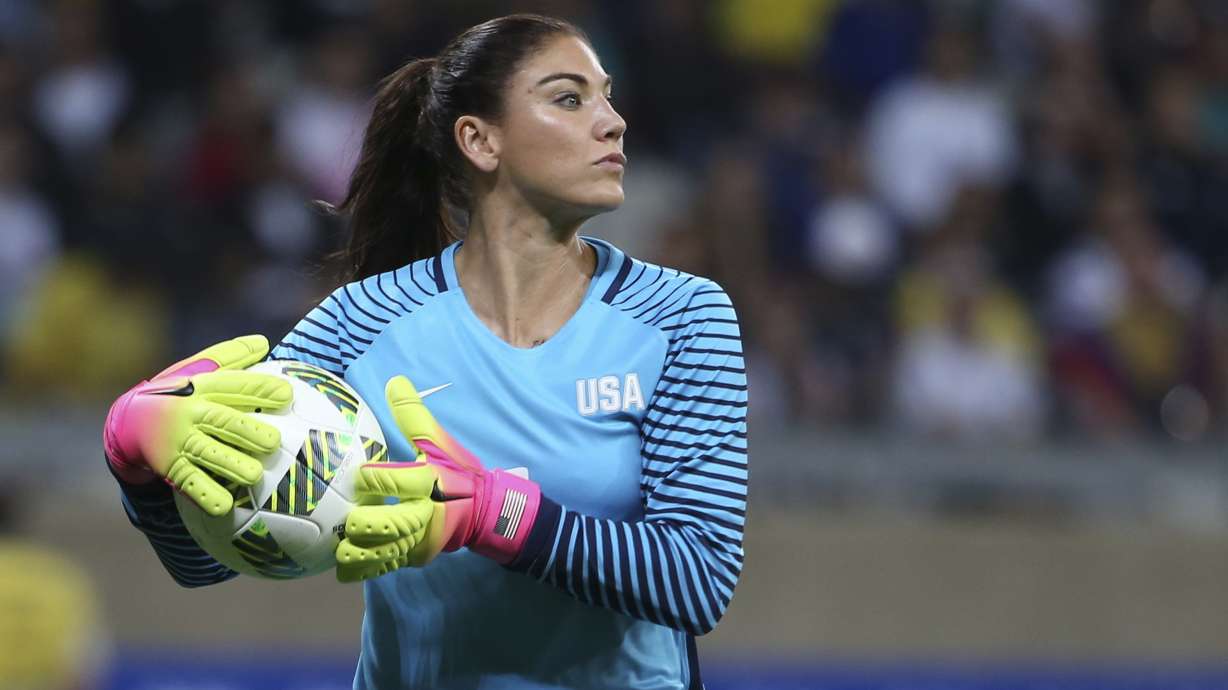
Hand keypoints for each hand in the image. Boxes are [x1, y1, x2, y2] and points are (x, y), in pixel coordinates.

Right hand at [103, 335, 292, 515]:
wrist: (126, 420)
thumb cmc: (177, 392)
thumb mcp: (197, 370)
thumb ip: (231, 357)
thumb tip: (264, 342)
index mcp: (202, 386)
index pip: (234, 386)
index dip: (259, 389)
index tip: (286, 394)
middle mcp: (190, 412)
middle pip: (222, 420)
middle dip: (247, 430)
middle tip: (273, 441)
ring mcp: (178, 441)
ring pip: (207, 453)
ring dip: (230, 464)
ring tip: (254, 475)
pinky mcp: (169, 466)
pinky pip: (188, 482)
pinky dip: (204, 494)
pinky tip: (224, 506)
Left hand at [335, 376, 541, 582]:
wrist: (486, 511)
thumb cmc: (458, 473)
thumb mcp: (439, 442)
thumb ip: (413, 415)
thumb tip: (394, 380)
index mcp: (430, 482)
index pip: (400, 480)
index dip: (376, 479)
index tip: (359, 476)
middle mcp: (424, 514)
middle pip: (391, 524)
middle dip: (366, 524)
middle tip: (348, 519)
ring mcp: (420, 540)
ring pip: (386, 552)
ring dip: (360, 552)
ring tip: (339, 549)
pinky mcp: (416, 557)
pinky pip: (387, 566)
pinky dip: (365, 569)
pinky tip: (344, 568)